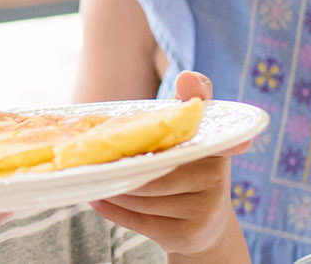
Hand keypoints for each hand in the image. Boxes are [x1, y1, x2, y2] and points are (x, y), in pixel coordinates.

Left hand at [88, 71, 250, 261]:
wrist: (206, 226)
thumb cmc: (188, 170)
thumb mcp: (190, 138)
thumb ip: (187, 105)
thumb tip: (187, 76)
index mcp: (216, 146)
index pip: (200, 123)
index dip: (190, 105)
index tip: (180, 85)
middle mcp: (217, 176)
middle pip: (154, 167)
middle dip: (122, 162)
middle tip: (92, 155)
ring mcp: (205, 208)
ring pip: (142, 195)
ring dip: (112, 186)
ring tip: (93, 176)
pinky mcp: (187, 235)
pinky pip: (139, 221)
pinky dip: (113, 209)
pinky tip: (98, 198)